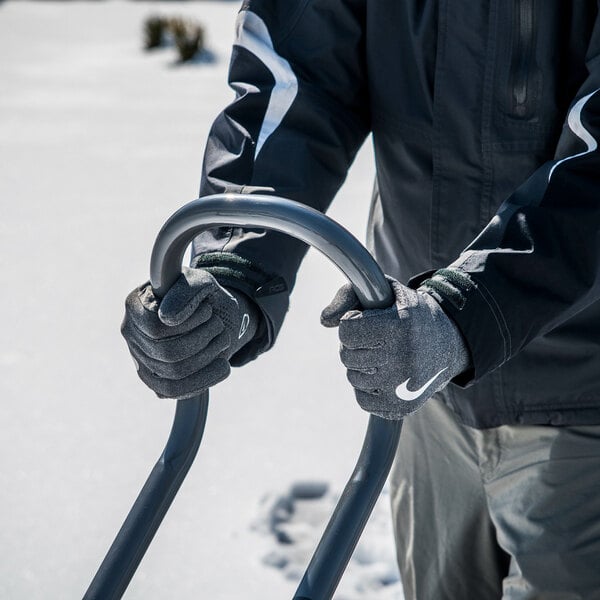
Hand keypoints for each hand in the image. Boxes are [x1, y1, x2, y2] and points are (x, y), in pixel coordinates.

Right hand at [121, 267, 258, 398]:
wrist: (213, 316)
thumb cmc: (201, 297)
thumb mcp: (200, 283)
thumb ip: (185, 293)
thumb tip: (169, 319)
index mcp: (135, 306)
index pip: (156, 327)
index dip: (189, 323)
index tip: (208, 310)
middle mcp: (131, 335)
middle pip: (167, 353)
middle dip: (203, 340)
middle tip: (218, 325)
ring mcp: (140, 360)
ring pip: (173, 373)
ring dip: (208, 357)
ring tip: (222, 341)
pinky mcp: (155, 382)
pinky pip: (176, 391)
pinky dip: (206, 379)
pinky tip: (222, 366)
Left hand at [321, 277, 469, 419]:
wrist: (450, 342)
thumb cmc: (407, 313)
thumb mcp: (384, 291)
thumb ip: (348, 296)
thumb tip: (323, 320)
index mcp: (399, 327)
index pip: (347, 330)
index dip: (352, 323)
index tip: (367, 320)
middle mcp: (403, 359)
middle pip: (346, 355)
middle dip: (354, 344)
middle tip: (375, 338)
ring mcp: (403, 388)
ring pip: (353, 377)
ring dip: (361, 365)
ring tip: (383, 354)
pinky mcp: (402, 408)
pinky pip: (362, 399)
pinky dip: (367, 387)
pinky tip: (386, 373)